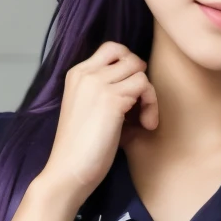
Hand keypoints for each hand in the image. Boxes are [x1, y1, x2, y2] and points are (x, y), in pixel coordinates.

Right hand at [42, 41, 157, 203]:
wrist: (68, 170)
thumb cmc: (80, 148)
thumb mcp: (88, 109)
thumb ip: (105, 91)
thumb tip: (137, 83)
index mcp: (76, 74)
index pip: (112, 49)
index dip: (129, 66)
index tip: (131, 92)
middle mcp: (86, 73)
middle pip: (130, 58)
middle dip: (141, 81)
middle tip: (140, 107)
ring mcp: (98, 84)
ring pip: (140, 71)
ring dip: (149, 96)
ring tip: (144, 121)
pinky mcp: (112, 99)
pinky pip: (145, 86)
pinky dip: (151, 106)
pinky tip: (146, 126)